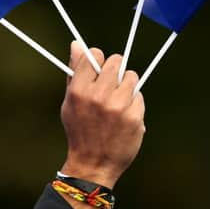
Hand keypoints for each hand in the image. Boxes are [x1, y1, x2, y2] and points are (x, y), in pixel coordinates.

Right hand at [60, 42, 145, 188]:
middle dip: (115, 70)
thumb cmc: (80, 129)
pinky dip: (134, 102)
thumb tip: (77, 44)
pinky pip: (139, 95)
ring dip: (127, 85)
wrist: (93, 164)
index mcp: (79, 90)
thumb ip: (75, 71)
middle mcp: (98, 96)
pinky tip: (124, 115)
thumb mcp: (70, 101)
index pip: (94, 55)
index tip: (99, 68)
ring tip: (119, 100)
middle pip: (116, 61)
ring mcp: (118, 106)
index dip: (98, 59)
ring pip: (131, 76)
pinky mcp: (134, 117)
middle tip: (112, 83)